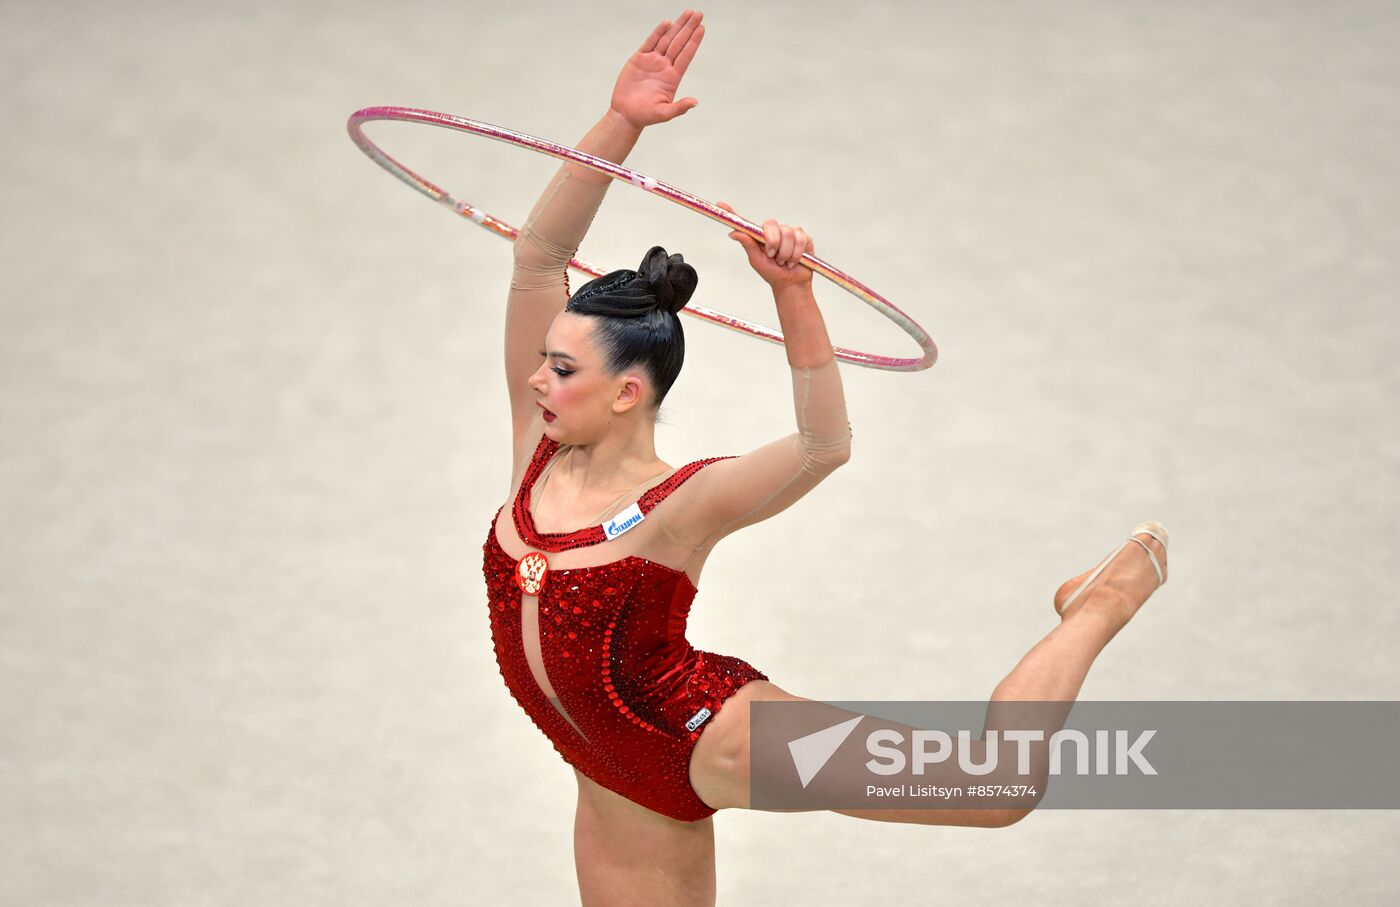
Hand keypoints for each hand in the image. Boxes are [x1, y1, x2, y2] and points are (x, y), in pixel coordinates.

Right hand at [610, 10, 705, 128]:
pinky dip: (658, 32)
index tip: (702, 28)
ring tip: (688, 13)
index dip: (694, 42)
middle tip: (698, 13)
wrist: (626, 114)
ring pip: (667, 39)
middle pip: (679, 43)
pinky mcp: (639, 59)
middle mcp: (664, 66)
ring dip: (677, 26)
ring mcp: (652, 61)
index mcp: (673, 77)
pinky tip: (667, 23)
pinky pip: (650, 42)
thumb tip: (695, 102)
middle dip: (688, 28)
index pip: (686, 55)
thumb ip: (679, 107)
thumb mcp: (664, 113)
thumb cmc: (646, 116)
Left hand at [717, 201, 814, 289]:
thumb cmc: (772, 273)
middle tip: (773, 256)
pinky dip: (796, 253)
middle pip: (771, 225)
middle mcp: (773, 231)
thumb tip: (733, 233)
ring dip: (786, 253)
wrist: (791, 284)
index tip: (719, 204)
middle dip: (773, 243)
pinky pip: (800, 238)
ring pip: (788, 234)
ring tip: (784, 262)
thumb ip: (748, 245)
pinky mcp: (802, 236)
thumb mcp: (757, 261)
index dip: (731, 212)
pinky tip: (795, 260)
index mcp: (759, 236)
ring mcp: (789, 232)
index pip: (745, 222)